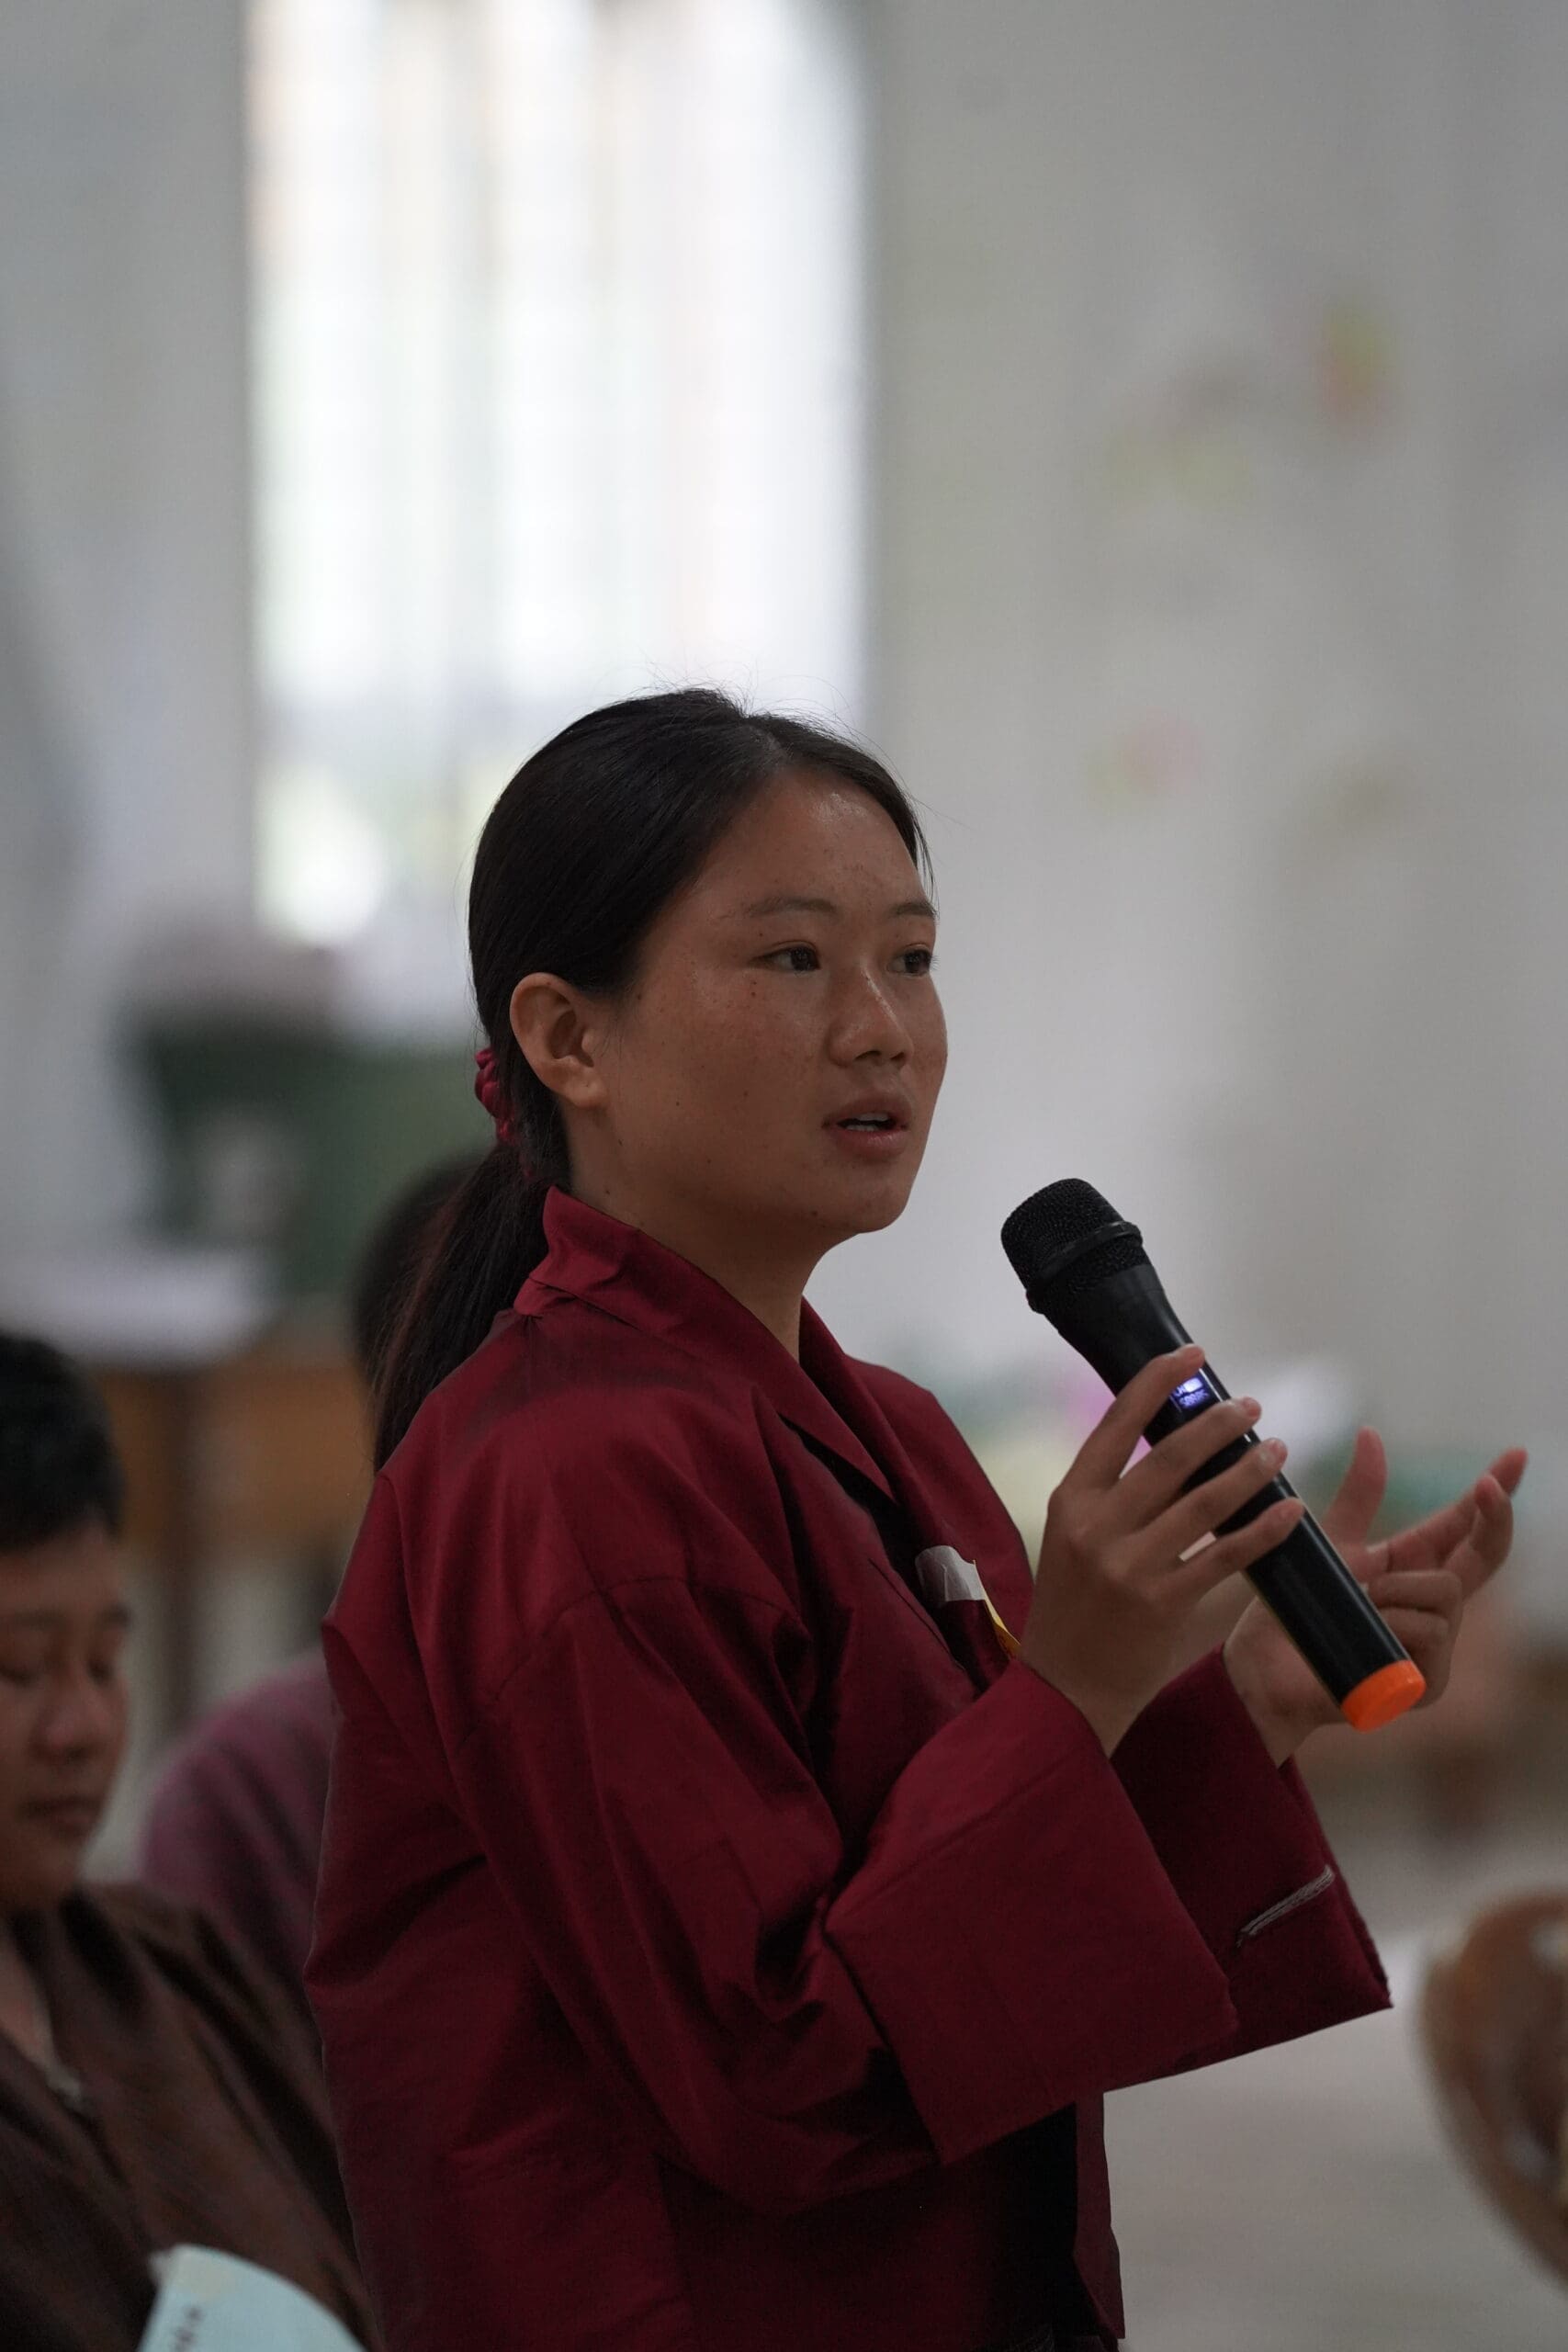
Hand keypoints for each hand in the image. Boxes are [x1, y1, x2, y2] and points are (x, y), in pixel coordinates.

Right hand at [1021, 1345, 1306, 1753]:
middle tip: (1251, 1407)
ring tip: (1277, 1449)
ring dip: (1248, 1471)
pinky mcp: (1162, 1603)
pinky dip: (1263, 1531)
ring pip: (1203, 1503)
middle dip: (1217, 1425)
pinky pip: (1224, 1557)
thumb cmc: (1074, 1606)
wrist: (1065, 1687)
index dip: (1156, 1383)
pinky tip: (1292, 1512)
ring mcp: (1129, 1566)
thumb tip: (1176, 1445)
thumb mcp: (1074, 1539)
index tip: (1192, 1356)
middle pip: (1168, 1457)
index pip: (1115, 1424)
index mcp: (1070, 1500)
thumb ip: (1112, 1497)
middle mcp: (1096, 1527)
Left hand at [1223, 1427, 1526, 1762]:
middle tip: (1489, 1485)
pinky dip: (1396, 1623)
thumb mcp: (1330, 1543)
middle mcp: (1430, 1605)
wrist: (1264, 1668)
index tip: (1515, 1456)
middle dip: (1493, 1518)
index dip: (1490, 1494)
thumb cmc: (1295, 1611)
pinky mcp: (1429, 1682)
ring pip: (1447, 1591)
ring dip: (1400, 1587)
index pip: (1461, 1526)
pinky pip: (1431, 1632)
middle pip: (1483, 1556)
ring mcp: (1435, 1645)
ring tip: (1359, 1602)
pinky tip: (1369, 1633)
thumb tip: (1372, 1433)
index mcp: (1409, 1568)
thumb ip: (1358, 1496)